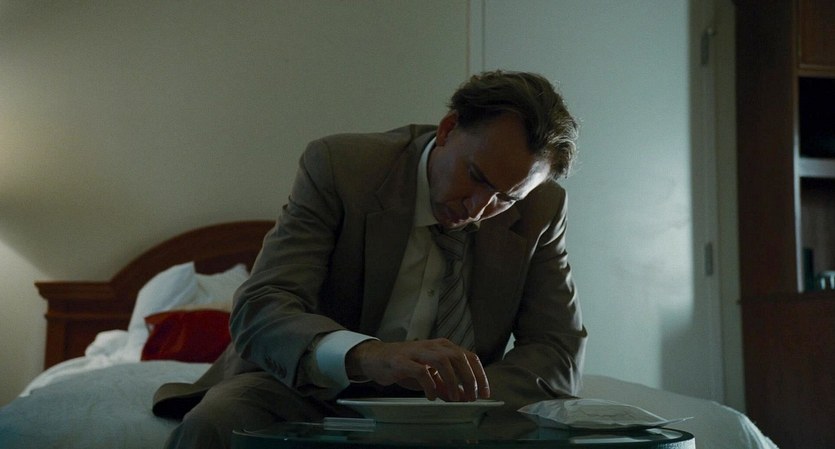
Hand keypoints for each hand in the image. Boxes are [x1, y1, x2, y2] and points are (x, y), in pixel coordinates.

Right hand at [345, 338, 489, 401]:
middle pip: (458, 358)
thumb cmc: (406, 366)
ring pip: (442, 361)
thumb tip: (462, 397)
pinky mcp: (402, 360)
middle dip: (469, 379)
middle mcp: (432, 346)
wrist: (377, 358)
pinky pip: (420, 371)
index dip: (480, 375)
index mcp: (443, 347)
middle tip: (472, 398)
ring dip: (452, 381)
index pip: (469, 357)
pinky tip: (430, 396)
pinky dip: (429, 385)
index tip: (485, 393)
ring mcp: (417, 352)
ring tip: (455, 399)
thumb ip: (445, 385)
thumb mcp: (430, 376)